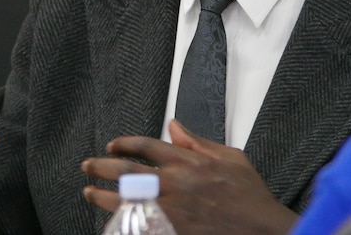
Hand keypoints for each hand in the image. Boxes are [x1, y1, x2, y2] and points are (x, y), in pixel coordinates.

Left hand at [81, 120, 297, 234]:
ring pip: (125, 201)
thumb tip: (174, 125)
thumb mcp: (230, 157)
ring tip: (89, 193)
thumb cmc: (249, 195)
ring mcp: (170, 211)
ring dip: (102, 197)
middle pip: (127, 172)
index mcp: (187, 162)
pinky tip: (111, 223)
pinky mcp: (171, 232)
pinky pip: (138, 226)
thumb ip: (197, 141)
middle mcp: (174, 184)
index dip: (124, 144)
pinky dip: (122, 224)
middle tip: (88, 166)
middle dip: (102, 167)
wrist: (262, 229)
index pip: (145, 146)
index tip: (112, 145)